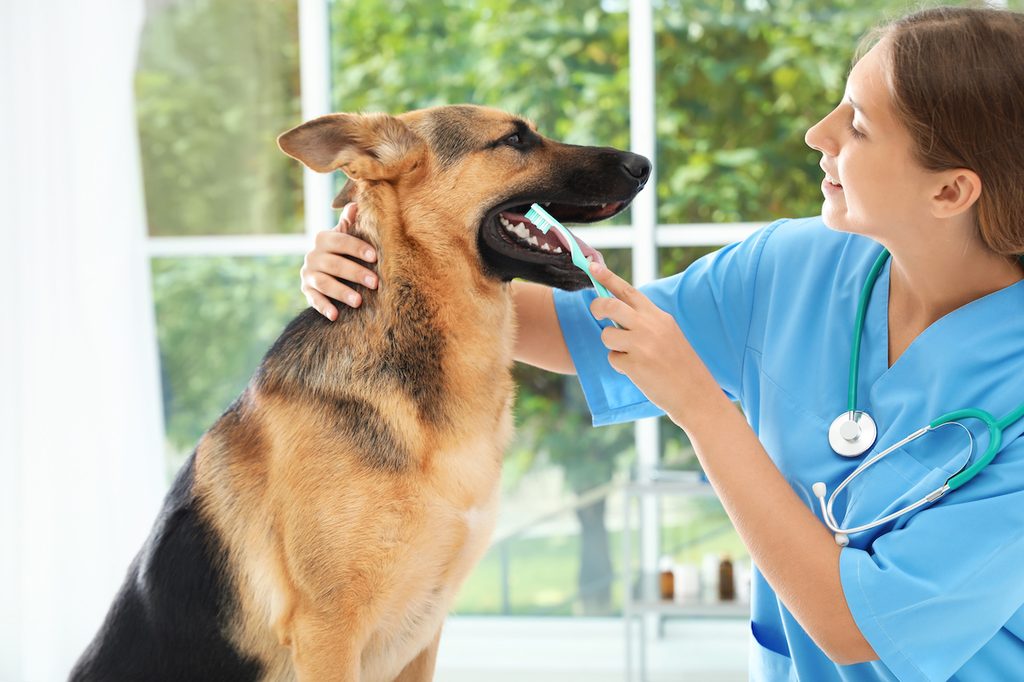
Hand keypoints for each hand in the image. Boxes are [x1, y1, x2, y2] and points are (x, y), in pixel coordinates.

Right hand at [300, 202, 377, 319]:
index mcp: (324, 239)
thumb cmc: (342, 250)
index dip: (357, 248)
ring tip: (359, 302)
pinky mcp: (306, 290)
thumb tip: (356, 203)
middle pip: (334, 264)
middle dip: (356, 273)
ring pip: (324, 283)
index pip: (340, 241)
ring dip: (341, 292)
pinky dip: (323, 307)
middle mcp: (313, 255)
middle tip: (375, 283)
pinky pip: (313, 299)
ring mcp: (308, 274)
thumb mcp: (345, 235)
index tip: (375, 256)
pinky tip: (335, 315)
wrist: (322, 268)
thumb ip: (350, 222)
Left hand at [587, 262, 714, 426]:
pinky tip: (638, 371)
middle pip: (610, 305)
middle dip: (597, 307)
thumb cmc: (680, 364)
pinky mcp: (635, 364)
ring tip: (630, 355)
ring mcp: (642, 344)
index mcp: (658, 316)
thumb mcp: (668, 333)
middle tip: (596, 313)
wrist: (696, 394)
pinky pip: (613, 358)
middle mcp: (650, 326)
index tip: (591, 266)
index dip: (607, 277)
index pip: (628, 291)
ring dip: (612, 345)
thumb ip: (645, 321)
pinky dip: (620, 365)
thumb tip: (615, 311)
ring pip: (607, 335)